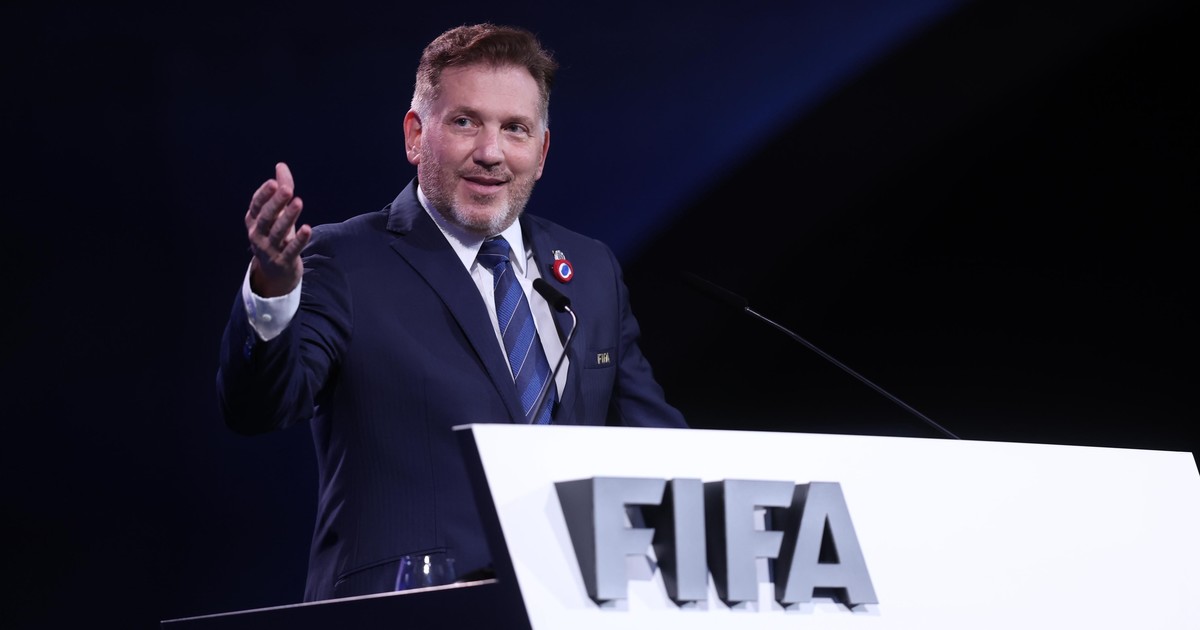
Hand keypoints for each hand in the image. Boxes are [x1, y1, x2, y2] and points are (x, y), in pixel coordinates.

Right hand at [245, 162, 311, 296]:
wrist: (275, 271)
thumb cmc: (276, 235)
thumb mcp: (277, 214)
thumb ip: (281, 190)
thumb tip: (281, 165)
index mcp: (254, 221)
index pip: (256, 206)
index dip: (264, 195)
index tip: (273, 182)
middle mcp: (258, 235)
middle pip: (266, 218)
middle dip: (276, 203)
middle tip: (287, 190)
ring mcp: (269, 249)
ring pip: (278, 232)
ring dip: (288, 217)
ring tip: (299, 202)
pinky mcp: (283, 261)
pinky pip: (291, 250)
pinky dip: (299, 240)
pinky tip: (307, 228)